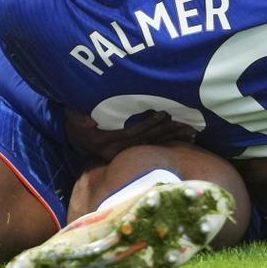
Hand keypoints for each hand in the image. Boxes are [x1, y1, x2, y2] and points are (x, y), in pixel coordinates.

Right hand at [63, 109, 197, 161]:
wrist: (76, 139)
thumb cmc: (77, 125)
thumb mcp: (74, 120)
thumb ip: (78, 118)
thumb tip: (86, 119)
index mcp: (106, 143)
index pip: (130, 134)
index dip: (146, 124)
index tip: (162, 113)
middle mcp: (118, 152)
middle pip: (147, 141)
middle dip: (167, 132)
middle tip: (186, 125)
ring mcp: (128, 154)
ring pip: (154, 145)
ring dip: (173, 138)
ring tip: (192, 133)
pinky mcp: (135, 152)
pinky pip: (155, 147)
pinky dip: (171, 141)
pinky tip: (188, 139)